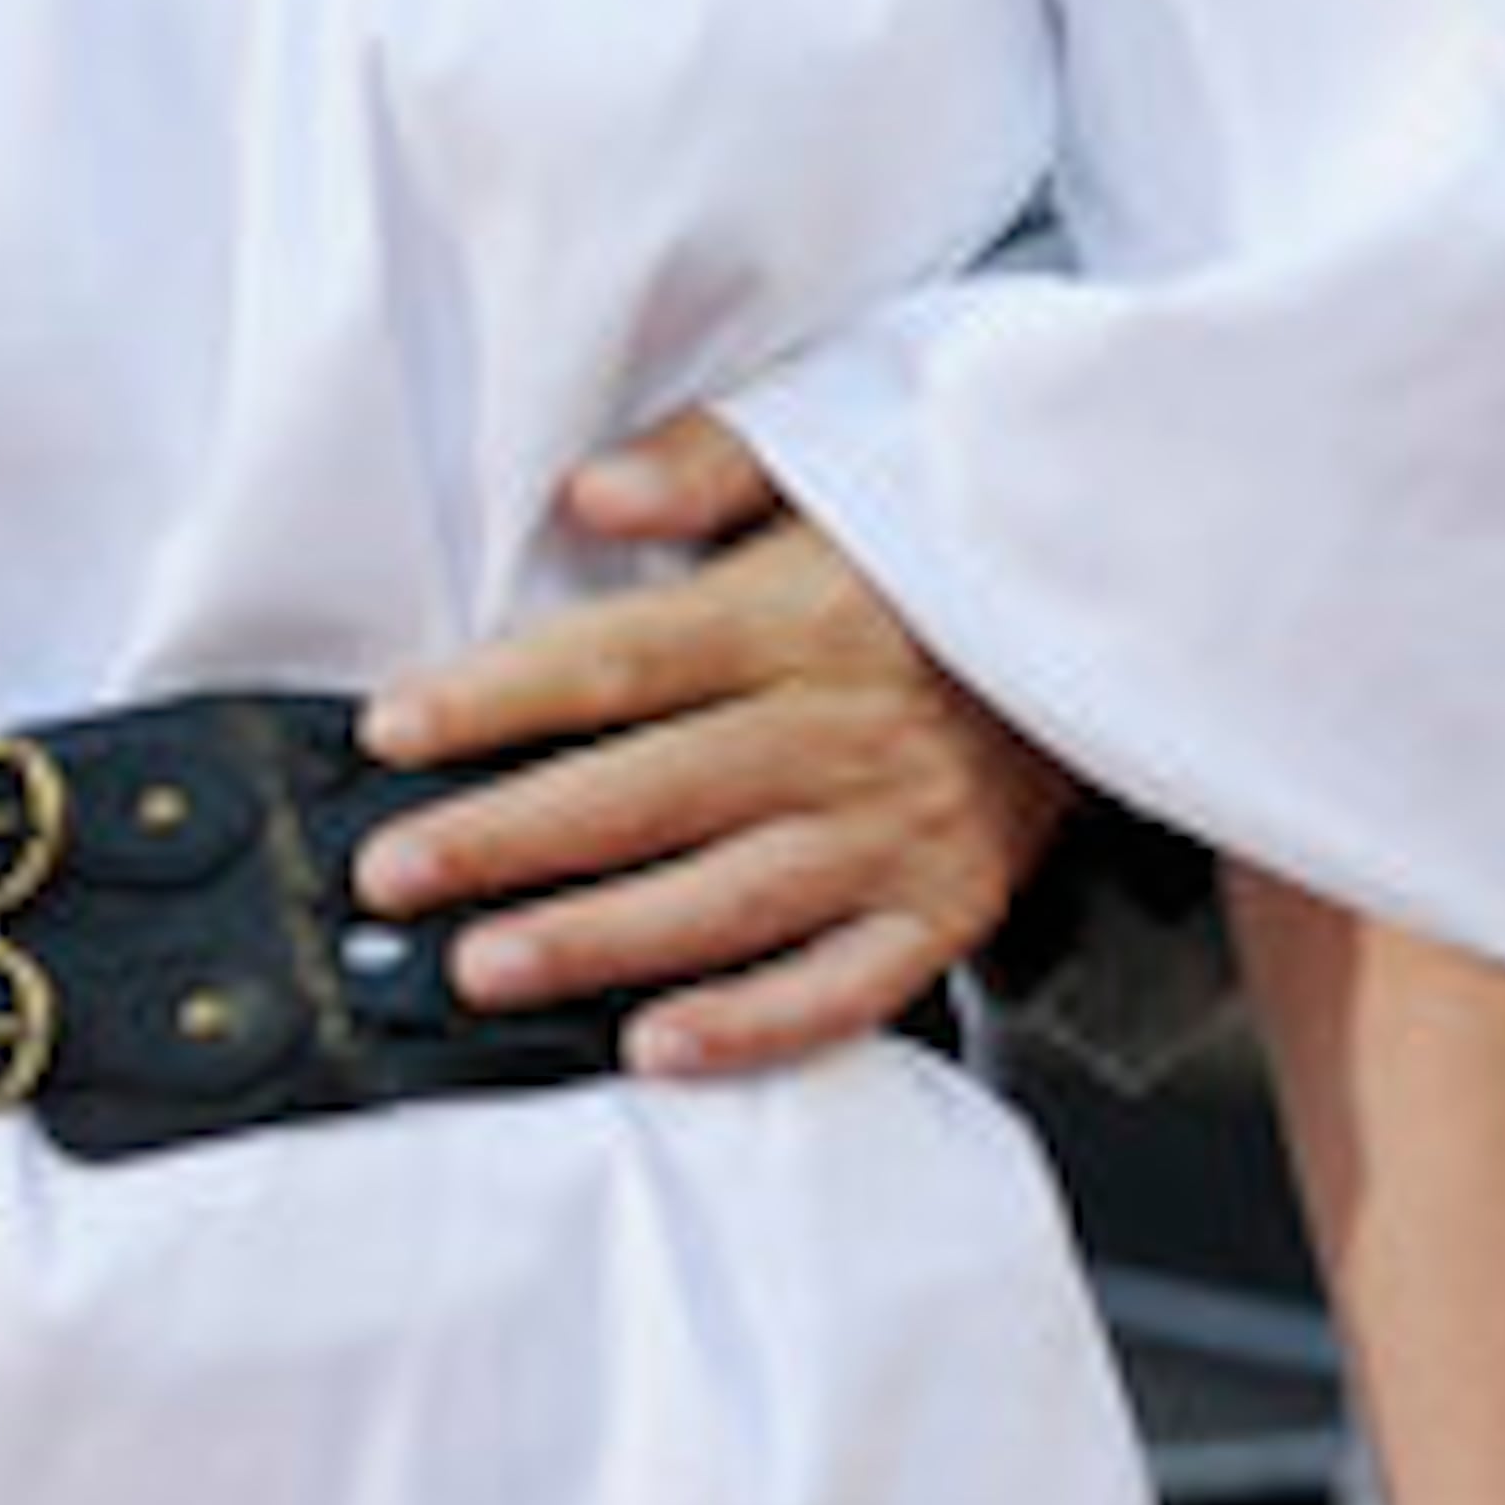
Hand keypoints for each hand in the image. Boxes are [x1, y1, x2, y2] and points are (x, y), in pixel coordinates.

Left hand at [355, 409, 1068, 1071]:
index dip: (498, 697)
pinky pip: (845, 985)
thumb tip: (589, 490)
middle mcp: (848, 727)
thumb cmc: (936, 544)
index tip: (391, 728)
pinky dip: (753, 1026)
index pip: (621, 659)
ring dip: (597, 941)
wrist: (1115, 614)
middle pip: (650, 791)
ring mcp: (904, 828)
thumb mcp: (834, 457)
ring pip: (727, 900)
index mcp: (800, 612)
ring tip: (481, 967)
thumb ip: (705, 460)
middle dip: (506, 837)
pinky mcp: (951, 906)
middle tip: (389, 874)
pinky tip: (656, 1048)